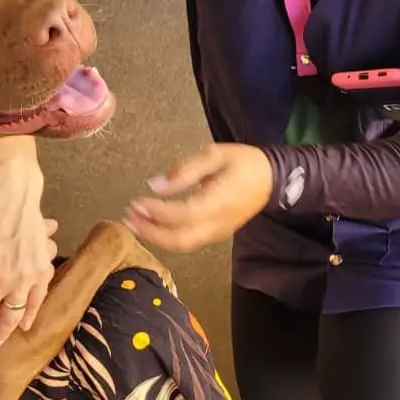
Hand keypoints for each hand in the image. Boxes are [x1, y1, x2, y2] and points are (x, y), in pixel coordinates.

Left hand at [123, 143, 273, 252]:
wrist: (272, 179)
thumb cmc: (244, 162)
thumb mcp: (215, 154)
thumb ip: (185, 169)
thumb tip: (155, 185)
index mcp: (219, 201)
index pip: (183, 215)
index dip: (157, 212)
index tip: (136, 202)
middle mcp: (218, 222)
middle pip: (180, 239)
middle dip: (150, 233)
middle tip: (127, 218)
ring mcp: (218, 232)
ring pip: (183, 245)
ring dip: (155, 238)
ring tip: (134, 224)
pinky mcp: (217, 234)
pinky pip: (189, 242)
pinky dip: (167, 238)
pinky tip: (153, 226)